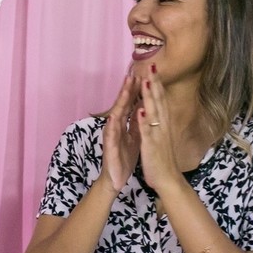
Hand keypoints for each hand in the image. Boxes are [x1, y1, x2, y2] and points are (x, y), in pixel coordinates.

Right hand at [100, 73, 140, 193]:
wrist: (115, 178)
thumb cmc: (123, 157)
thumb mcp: (134, 137)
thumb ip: (136, 122)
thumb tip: (142, 107)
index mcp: (124, 124)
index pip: (131, 104)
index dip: (136, 90)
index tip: (143, 75)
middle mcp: (116, 127)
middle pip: (122, 105)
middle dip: (127, 90)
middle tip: (132, 73)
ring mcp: (111, 137)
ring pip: (116, 116)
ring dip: (120, 102)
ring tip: (124, 88)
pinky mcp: (109, 148)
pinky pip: (111, 136)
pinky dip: (113, 126)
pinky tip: (113, 117)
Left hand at [135, 71, 179, 191]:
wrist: (168, 179)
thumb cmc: (163, 159)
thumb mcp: (161, 136)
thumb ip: (159, 122)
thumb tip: (158, 109)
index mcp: (164, 124)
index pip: (161, 100)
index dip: (157, 84)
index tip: (153, 68)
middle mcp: (163, 126)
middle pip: (159, 101)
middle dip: (155, 83)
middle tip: (152, 65)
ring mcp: (158, 135)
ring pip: (154, 113)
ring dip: (151, 97)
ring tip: (147, 81)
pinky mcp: (152, 146)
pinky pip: (147, 132)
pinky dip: (144, 121)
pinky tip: (141, 110)